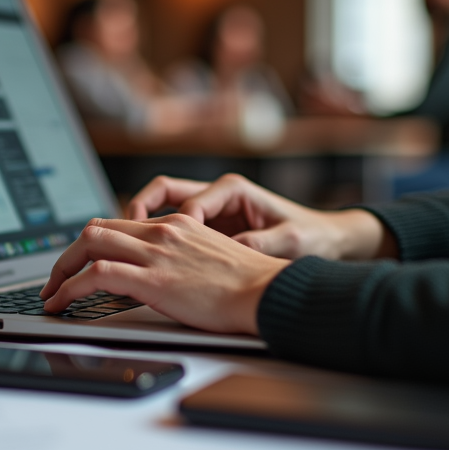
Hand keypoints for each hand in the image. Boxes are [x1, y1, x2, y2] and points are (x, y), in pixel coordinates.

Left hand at [39, 215, 287, 335]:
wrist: (268, 293)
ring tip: (51, 296)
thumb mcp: (210, 260)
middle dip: (67, 256)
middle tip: (56, 281)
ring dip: (60, 272)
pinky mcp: (152, 278)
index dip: (90, 243)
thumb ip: (181, 260)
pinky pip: (95, 276)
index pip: (118, 223)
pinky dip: (68, 288)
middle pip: (95, 229)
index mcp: (176, 225)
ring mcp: (155, 252)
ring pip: (88, 246)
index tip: (79, 265)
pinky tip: (60, 304)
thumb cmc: (250, 287)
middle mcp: (162, 231)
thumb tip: (161, 280)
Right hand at [127, 174, 396, 260]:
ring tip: (125, 249)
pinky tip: (146, 260)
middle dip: (137, 212)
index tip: (164, 248)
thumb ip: (260, 243)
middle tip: (121, 236)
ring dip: (140, 226)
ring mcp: (209, 210)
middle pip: (161, 192)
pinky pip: (170, 228)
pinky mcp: (207, 228)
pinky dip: (154, 240)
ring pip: (160, 209)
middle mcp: (216, 194)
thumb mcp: (290, 241)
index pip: (188, 203)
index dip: (172, 226)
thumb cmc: (310, 235)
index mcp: (233, 189)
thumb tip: (234, 249)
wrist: (327, 239)